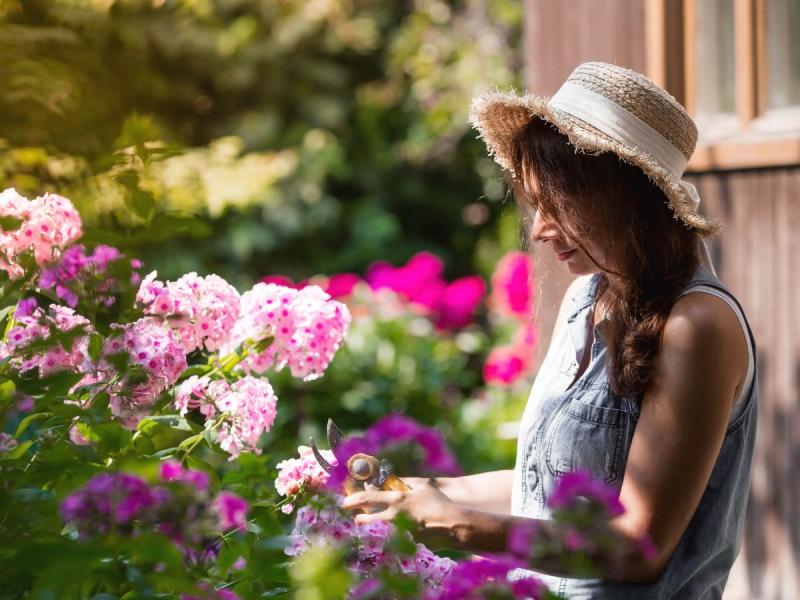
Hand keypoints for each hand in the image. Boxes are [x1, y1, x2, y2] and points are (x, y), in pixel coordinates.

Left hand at [341, 477, 460, 539]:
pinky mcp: (404, 546)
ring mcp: (398, 533)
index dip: (353, 500)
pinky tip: (392, 539)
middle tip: (358, 518)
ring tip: (374, 527)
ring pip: (375, 532)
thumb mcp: (423, 487)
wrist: (452, 526)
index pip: (368, 498)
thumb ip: (405, 483)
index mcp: (397, 499)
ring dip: (372, 530)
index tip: (345, 502)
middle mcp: (394, 517)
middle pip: (366, 519)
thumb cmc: (439, 503)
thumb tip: (392, 481)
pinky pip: (390, 542)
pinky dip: (388, 540)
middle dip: (360, 518)